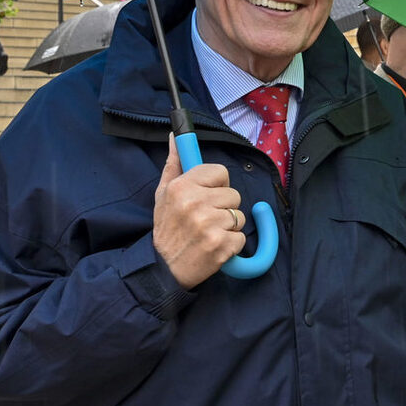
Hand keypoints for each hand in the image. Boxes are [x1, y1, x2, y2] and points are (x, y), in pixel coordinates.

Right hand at [152, 144, 249, 288]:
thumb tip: (175, 136)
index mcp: (182, 187)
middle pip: (234, 195)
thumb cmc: (167, 228)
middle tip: (205, 219)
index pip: (220, 172)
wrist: (164, 269)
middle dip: (224, 207)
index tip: (208, 195)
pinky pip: (241, 238)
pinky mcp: (220, 246)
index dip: (218, 185)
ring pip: (239, 216)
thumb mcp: (163, 194)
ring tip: (208, 233)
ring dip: (229, 227)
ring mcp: (209, 225)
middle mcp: (195, 203)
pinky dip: (231, 245)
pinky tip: (214, 246)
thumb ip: (174, 164)